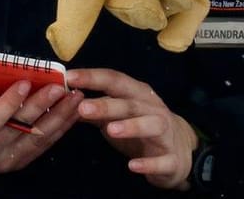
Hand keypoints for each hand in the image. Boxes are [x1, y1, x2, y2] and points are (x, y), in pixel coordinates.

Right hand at [0, 64, 82, 175]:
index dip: (9, 102)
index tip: (26, 81)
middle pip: (18, 129)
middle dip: (41, 106)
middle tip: (59, 87)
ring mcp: (3, 161)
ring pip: (36, 138)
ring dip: (59, 117)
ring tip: (75, 97)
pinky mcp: (17, 163)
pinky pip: (42, 146)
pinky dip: (60, 128)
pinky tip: (72, 112)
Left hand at [70, 67, 200, 190]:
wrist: (179, 149)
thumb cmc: (142, 127)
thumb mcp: (118, 115)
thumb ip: (95, 108)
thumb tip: (64, 100)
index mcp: (138, 95)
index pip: (115, 80)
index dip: (93, 77)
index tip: (69, 77)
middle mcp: (153, 109)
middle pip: (131, 104)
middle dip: (107, 105)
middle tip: (83, 108)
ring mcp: (165, 133)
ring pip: (151, 125)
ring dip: (132, 126)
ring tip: (110, 130)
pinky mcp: (171, 158)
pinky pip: (162, 161)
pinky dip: (148, 163)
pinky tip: (132, 166)